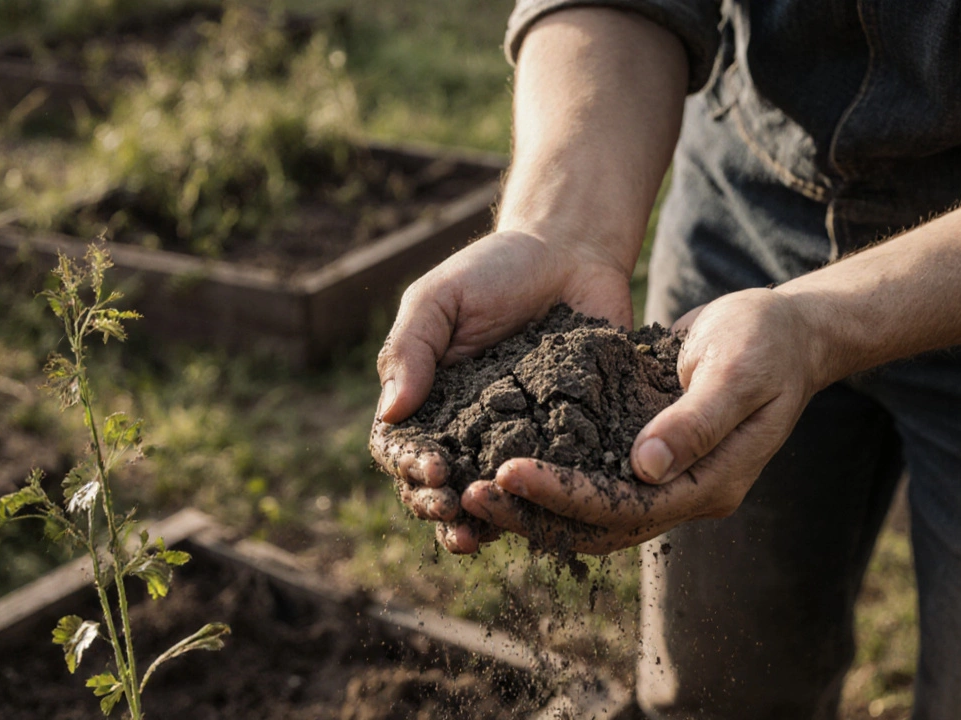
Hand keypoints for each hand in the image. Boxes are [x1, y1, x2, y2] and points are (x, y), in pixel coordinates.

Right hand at [370, 229, 633, 553]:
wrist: (572, 253)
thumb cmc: (496, 270)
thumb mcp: (442, 299)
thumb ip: (411, 349)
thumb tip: (389, 413)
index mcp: (427, 402)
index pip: (402, 451)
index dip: (409, 469)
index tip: (431, 471)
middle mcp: (466, 433)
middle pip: (439, 490)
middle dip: (439, 509)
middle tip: (454, 511)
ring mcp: (516, 443)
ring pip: (491, 501)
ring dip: (481, 525)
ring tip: (483, 537)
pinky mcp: (566, 443)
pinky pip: (550, 483)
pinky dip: (542, 506)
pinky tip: (544, 516)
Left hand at [459, 288, 826, 553]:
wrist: (785, 330)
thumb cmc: (767, 341)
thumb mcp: (738, 369)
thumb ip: (696, 419)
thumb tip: (646, 467)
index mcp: (712, 484)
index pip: (627, 509)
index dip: (564, 496)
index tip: (508, 473)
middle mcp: (684, 493)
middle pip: (598, 524)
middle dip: (533, 512)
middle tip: (470, 493)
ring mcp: (665, 479)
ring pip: (588, 511)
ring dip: (532, 504)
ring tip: (472, 486)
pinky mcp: (644, 453)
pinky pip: (591, 478)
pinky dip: (548, 477)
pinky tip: (500, 461)